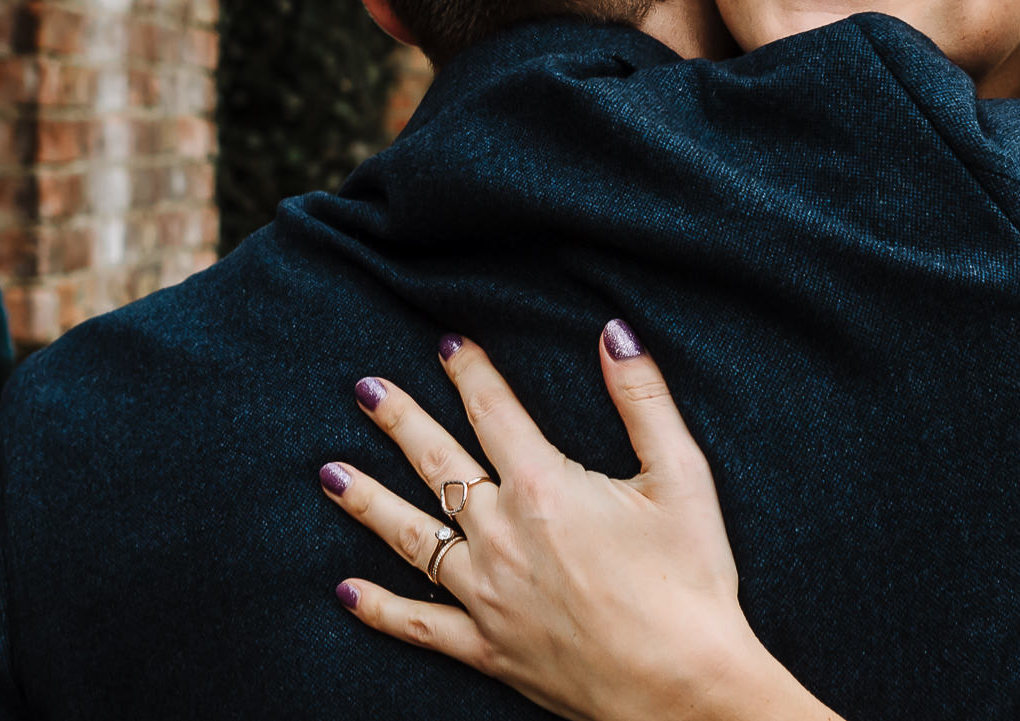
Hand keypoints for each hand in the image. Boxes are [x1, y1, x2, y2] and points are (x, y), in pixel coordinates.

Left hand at [319, 320, 799, 720]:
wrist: (684, 688)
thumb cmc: (689, 581)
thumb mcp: (681, 476)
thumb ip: (643, 398)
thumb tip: (613, 333)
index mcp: (544, 487)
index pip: (494, 411)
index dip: (469, 371)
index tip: (447, 344)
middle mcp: (501, 536)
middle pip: (437, 464)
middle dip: (398, 420)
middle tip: (364, 389)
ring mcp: (486, 595)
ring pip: (411, 538)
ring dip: (367, 502)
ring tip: (329, 475)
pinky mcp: (488, 648)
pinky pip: (420, 626)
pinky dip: (380, 609)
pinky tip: (346, 591)